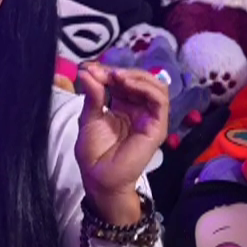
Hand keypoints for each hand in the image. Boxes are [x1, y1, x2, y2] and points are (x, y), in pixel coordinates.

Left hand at [74, 63, 168, 216]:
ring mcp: (150, 117)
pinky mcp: (157, 126)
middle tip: (103, 72)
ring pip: (156, 86)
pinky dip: (145, 87)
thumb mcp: (89, 117)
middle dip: (121, 71)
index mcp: (123, 105)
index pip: (124, 80)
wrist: (99, 177)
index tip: (91, 69)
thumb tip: (87, 71)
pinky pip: (159, 100)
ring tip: (116, 77)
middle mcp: (139, 109)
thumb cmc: (94, 151)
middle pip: (141, 80)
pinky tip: (127, 84)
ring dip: (136, 76)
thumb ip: (92, 94)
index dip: (109, 71)